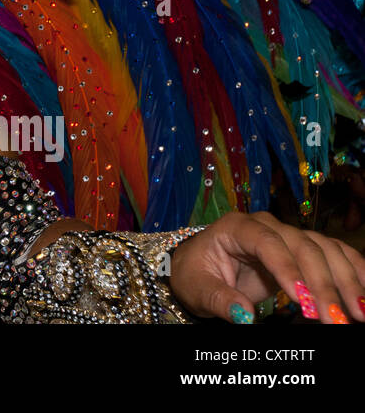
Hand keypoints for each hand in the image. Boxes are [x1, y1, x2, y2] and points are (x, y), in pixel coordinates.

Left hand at [169, 210, 364, 323]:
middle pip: (302, 246)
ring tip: (358, 313)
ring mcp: (288, 235)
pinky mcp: (303, 250)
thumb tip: (244, 316)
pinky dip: (355, 271)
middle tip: (334, 319)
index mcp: (236, 227)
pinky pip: (335, 254)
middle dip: (322, 284)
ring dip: (346, 280)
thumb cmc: (196, 274)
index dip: (286, 268)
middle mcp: (267, 225)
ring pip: (325, 250)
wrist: (201, 269)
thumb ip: (219, 299)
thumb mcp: (197, 288)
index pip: (266, 242)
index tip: (302, 300)